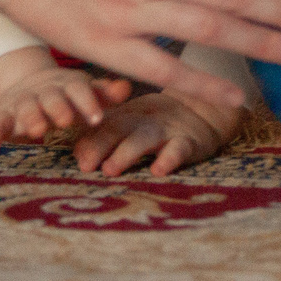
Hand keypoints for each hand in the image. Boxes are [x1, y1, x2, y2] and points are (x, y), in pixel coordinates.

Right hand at [0, 49, 134, 152]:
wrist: (29, 84)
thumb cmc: (68, 95)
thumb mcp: (87, 93)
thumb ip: (106, 94)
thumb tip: (126, 88)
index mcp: (68, 85)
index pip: (79, 89)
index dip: (88, 102)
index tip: (97, 118)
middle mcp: (45, 91)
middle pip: (51, 97)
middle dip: (58, 107)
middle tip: (66, 121)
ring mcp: (23, 101)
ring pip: (25, 108)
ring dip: (30, 117)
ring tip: (37, 131)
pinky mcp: (3, 114)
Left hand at [73, 90, 241, 176]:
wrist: (205, 109)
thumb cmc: (157, 123)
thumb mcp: (132, 124)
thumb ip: (105, 137)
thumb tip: (77, 153)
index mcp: (126, 115)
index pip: (102, 124)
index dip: (88, 138)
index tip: (76, 156)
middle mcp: (143, 120)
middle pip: (118, 129)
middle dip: (99, 145)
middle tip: (85, 165)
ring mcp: (166, 129)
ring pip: (144, 138)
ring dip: (126, 153)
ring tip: (110, 169)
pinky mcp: (190, 141)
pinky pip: (179, 149)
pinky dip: (169, 158)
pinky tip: (158, 170)